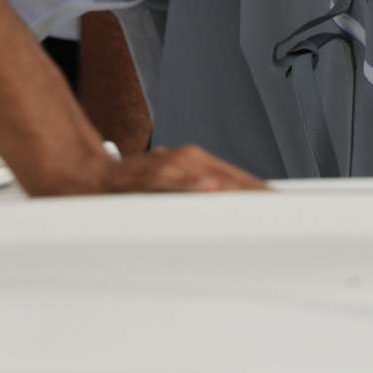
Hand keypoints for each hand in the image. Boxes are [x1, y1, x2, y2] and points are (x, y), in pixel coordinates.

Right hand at [39, 144, 264, 195]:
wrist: (85, 178)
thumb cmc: (129, 190)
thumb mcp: (171, 194)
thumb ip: (199, 202)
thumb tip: (228, 213)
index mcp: (197, 165)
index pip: (241, 181)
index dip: (264, 195)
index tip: (288, 208)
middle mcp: (187, 160)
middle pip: (235, 179)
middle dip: (260, 196)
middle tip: (285, 212)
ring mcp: (168, 165)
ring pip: (211, 177)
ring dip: (236, 190)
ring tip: (262, 202)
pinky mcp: (146, 174)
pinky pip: (173, 180)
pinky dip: (192, 184)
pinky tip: (211, 188)